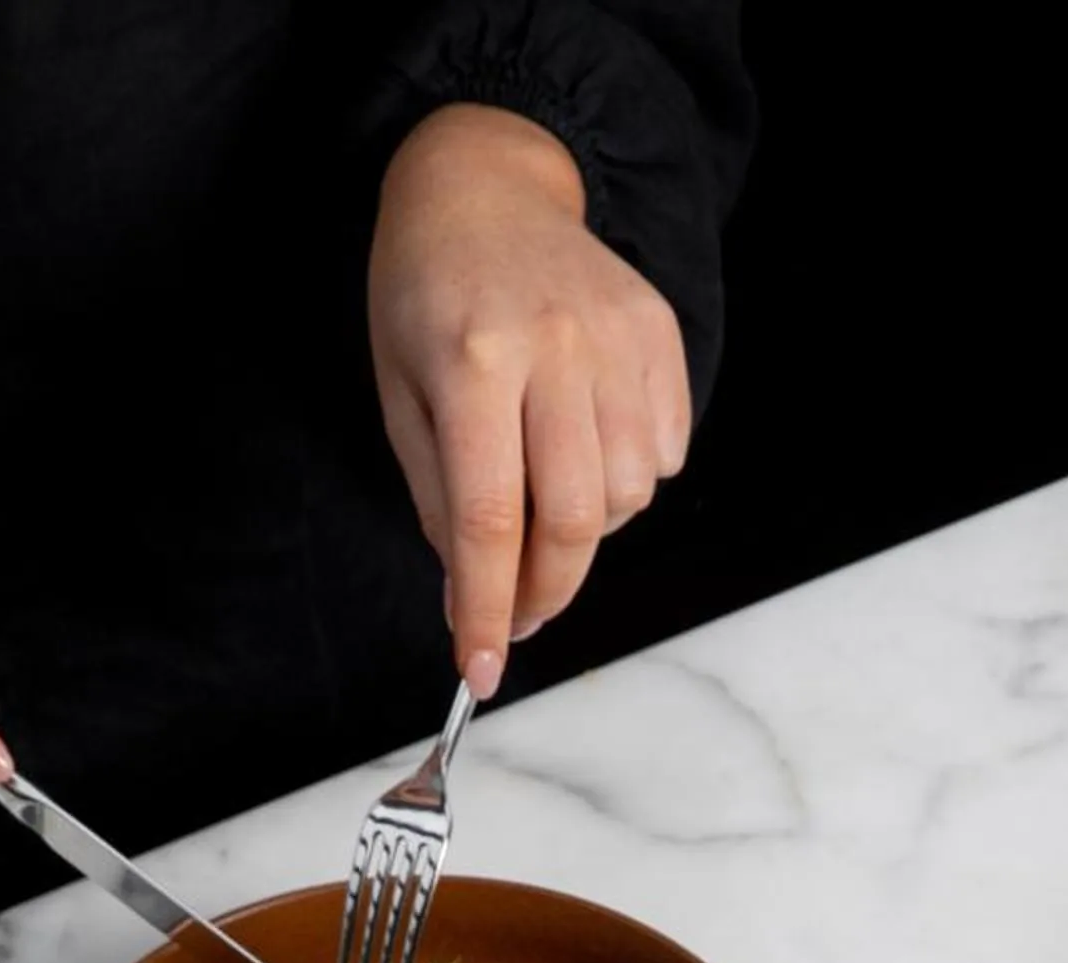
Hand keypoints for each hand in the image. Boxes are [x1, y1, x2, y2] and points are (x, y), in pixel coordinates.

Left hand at [369, 102, 689, 701]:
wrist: (486, 184)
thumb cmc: (427, 294)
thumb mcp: (402, 393)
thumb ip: (440, 498)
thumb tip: (474, 600)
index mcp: (472, 361)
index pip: (487, 521)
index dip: (485, 611)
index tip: (478, 673)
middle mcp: (555, 348)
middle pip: (573, 521)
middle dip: (547, 591)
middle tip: (518, 615)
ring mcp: (617, 339)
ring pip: (627, 496)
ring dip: (587, 528)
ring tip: (545, 492)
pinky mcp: (659, 335)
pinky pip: (664, 454)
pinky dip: (629, 478)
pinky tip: (585, 442)